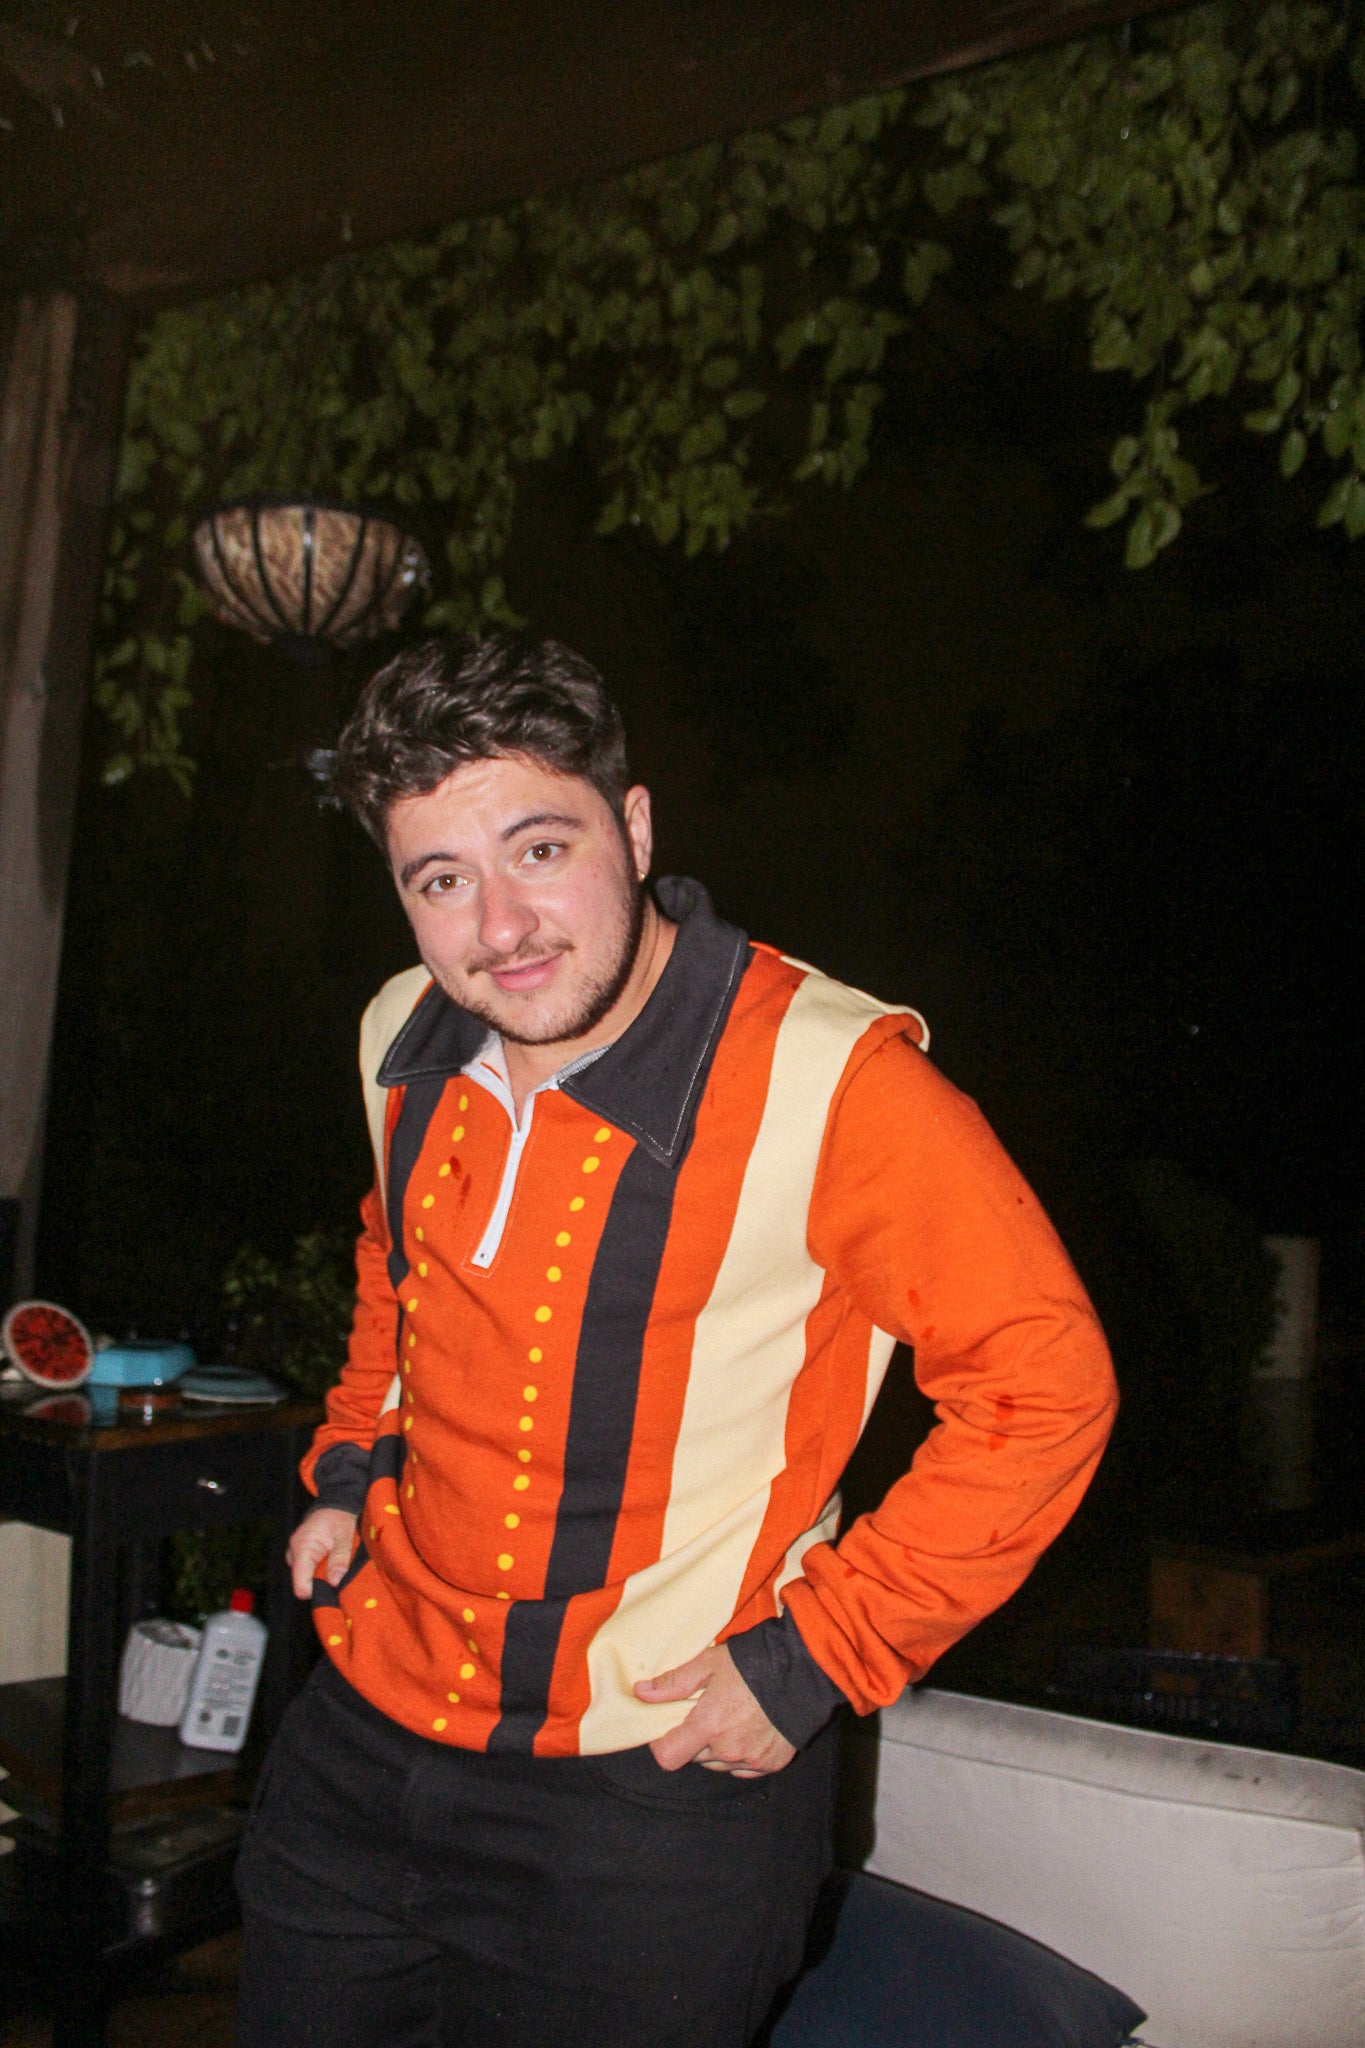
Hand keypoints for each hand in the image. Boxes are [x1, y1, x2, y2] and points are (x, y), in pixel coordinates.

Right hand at [286, 1507, 357, 1599]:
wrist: (334, 1505)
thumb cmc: (339, 1518)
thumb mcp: (345, 1538)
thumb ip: (340, 1560)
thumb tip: (334, 1582)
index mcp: (303, 1548)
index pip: (301, 1584)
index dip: (317, 1590)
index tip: (333, 1585)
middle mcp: (293, 1552)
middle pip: (303, 1582)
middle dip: (321, 1580)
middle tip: (337, 1569)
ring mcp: (294, 1553)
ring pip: (306, 1576)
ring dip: (321, 1573)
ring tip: (334, 1560)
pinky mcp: (298, 1554)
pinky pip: (307, 1569)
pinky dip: (319, 1568)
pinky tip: (328, 1558)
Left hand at [635, 1644, 795, 1776]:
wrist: (804, 1670)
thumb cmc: (753, 1663)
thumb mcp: (709, 1663)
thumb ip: (673, 1682)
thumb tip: (641, 1692)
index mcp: (709, 1725)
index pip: (668, 1756)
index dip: (662, 1744)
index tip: (667, 1728)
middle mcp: (728, 1750)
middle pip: (694, 1758)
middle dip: (693, 1739)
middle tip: (706, 1711)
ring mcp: (751, 1760)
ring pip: (719, 1764)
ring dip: (717, 1748)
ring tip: (731, 1717)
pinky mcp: (771, 1764)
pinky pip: (744, 1768)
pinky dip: (742, 1754)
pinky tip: (750, 1729)